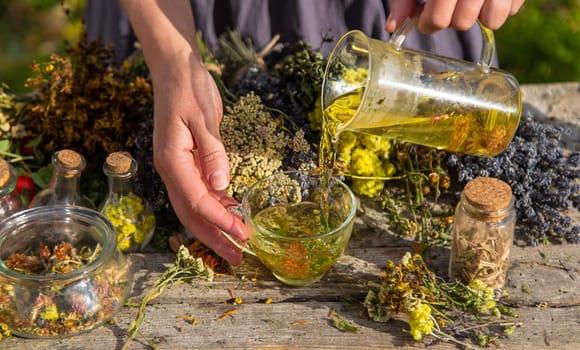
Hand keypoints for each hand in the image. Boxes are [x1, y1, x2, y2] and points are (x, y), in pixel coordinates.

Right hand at [152, 59, 247, 264]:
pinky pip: (200, 192)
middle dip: (214, 237)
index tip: (243, 234)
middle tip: (237, 257)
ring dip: (215, 227)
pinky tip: (232, 214)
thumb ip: (213, 152)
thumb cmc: (188, 89)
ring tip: (236, 244)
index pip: (197, 201)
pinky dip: (216, 206)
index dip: (220, 220)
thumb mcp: (204, 117)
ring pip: (195, 207)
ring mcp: (178, 168)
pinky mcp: (188, 163)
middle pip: (192, 214)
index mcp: (172, 161)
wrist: (176, 71)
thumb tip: (222, 186)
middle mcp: (172, 170)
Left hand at [386, 0, 524, 33]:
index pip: (438, 20)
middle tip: (447, 4)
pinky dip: (501, 5)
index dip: (427, 23)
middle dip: (451, 18)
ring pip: (492, 20)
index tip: (423, 17)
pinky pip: (512, 9)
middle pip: (462, 22)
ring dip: (479, 15)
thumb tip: (393, 26)